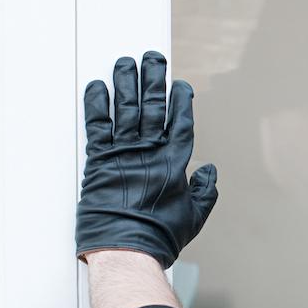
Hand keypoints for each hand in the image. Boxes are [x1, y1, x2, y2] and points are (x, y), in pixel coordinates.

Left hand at [76, 51, 217, 268]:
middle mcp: (150, 151)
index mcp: (174, 162)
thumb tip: (211, 173)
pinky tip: (97, 87)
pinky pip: (97, 125)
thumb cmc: (160, 237)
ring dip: (126, 82)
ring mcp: (123, 153)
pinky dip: (96, 104)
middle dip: (153, 79)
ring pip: (126, 108)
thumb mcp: (194, 217)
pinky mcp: (99, 160)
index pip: (180, 121)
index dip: (180, 101)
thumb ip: (206, 192)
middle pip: (153, 106)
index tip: (180, 84)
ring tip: (126, 62)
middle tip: (153, 57)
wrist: (127, 250)